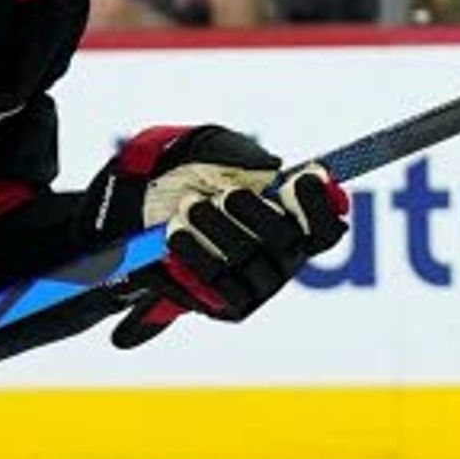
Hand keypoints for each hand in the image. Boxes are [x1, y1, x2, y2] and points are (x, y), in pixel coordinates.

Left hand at [84, 125, 353, 345]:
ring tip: (187, 208)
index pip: (325, 225)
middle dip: (253, 213)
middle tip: (224, 195)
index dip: (320, 205)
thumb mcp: (211, 153)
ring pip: (248, 260)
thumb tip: (274, 170)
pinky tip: (175, 234)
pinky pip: (218, 285)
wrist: (134, 215)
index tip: (300, 179)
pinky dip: (194, 254)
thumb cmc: (183, 177)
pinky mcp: (230, 305)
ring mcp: (260, 285)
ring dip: (216, 229)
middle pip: (287, 240)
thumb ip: (241, 158)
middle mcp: (284, 258)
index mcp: (292, 221)